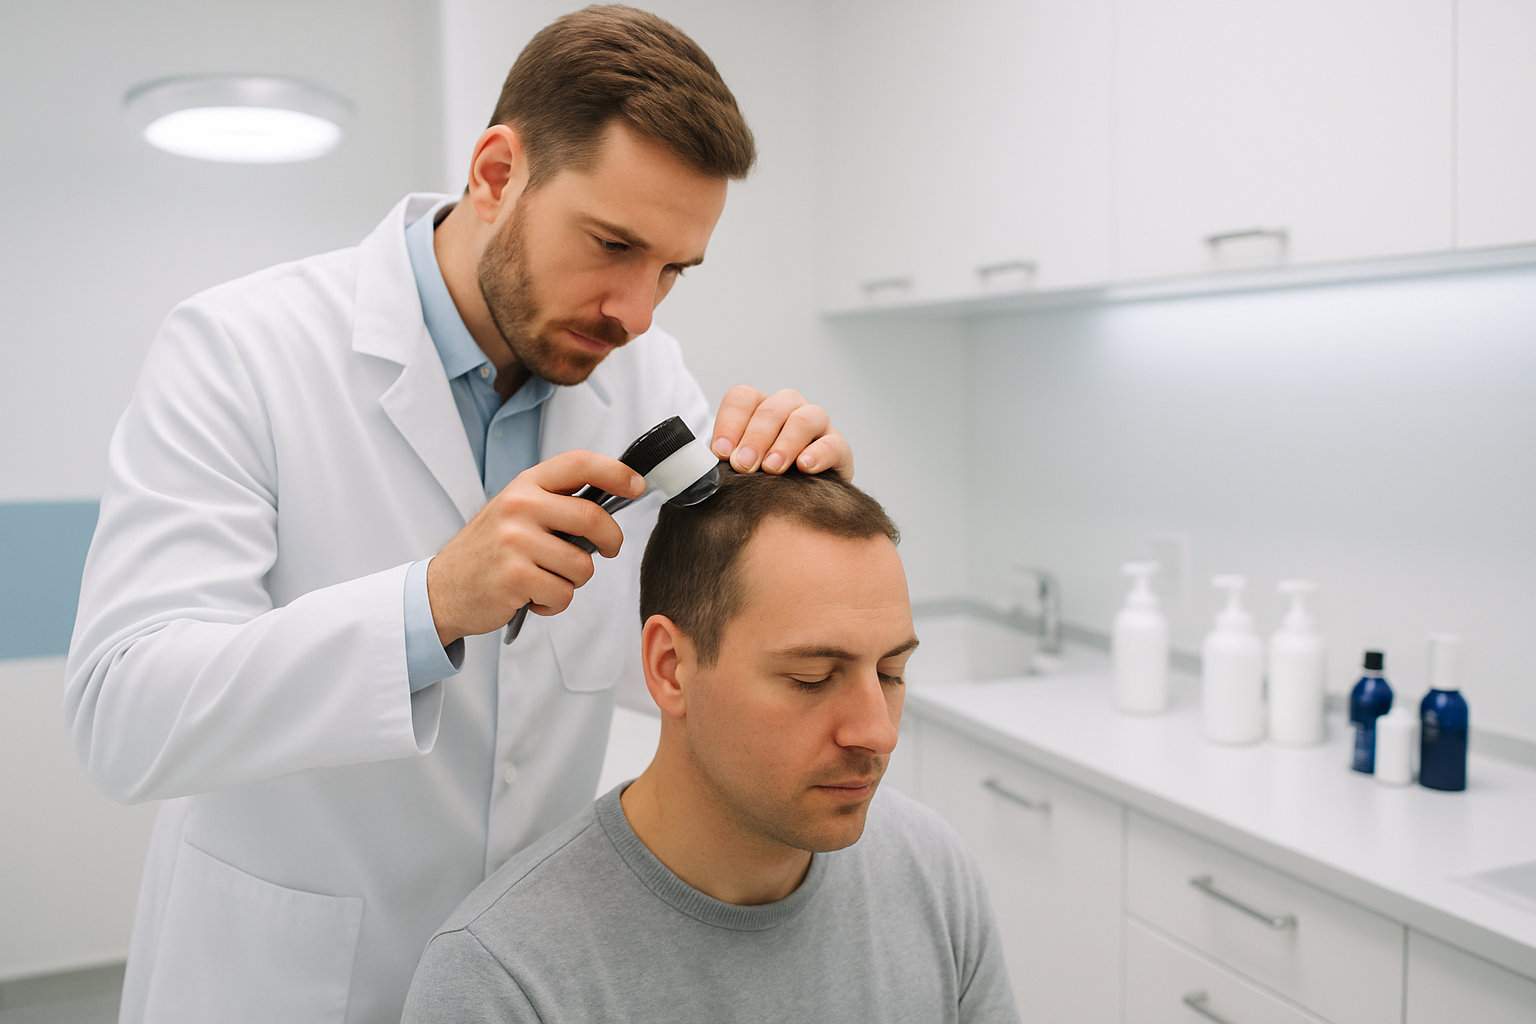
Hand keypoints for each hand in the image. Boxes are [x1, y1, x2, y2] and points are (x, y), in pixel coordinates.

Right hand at [426, 450, 645, 644]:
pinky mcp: (514, 576)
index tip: (637, 486)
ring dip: (574, 580)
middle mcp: (519, 506)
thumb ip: (556, 503)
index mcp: (525, 485)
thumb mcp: (516, 511)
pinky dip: (555, 603)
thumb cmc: (490, 551)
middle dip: (612, 541)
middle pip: (593, 518)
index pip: (579, 464)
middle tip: (607, 550)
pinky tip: (532, 596)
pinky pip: (564, 594)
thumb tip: (610, 506)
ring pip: (582, 566)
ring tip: (546, 578)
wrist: (442, 587)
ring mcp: (515, 541)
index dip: (616, 472)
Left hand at [709, 386, 853, 479]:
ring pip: (802, 419)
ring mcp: (816, 424)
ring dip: (784, 444)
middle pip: (771, 409)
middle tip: (744, 465)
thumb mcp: (739, 467)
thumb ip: (722, 463)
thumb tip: (699, 471)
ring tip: (772, 469)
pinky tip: (804, 467)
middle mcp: (788, 408)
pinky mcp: (838, 447)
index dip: (729, 423)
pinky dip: (818, 454)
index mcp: (759, 407)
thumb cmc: (763, 479)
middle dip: (754, 438)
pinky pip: (832, 443)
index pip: (742, 398)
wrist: (800, 501)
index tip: (722, 453)